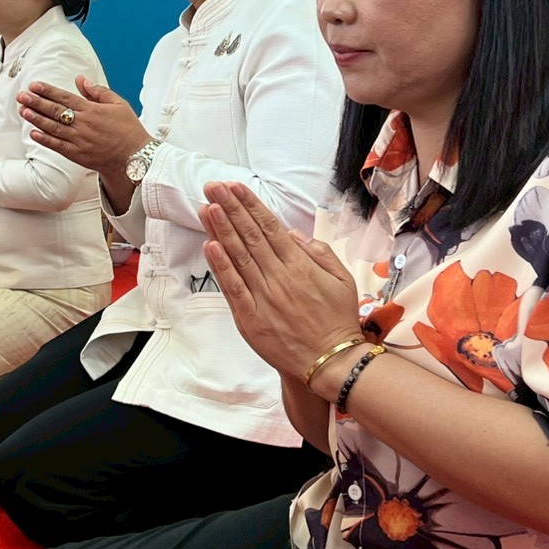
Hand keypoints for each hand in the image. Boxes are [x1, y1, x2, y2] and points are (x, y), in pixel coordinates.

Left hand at [18, 76, 149, 173]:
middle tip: (22, 95)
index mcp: (92, 110)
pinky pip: (57, 146)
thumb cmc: (128, 129)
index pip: (65, 97)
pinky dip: (45, 140)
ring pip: (53, 127)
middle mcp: (83, 124)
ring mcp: (79, 140)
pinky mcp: (77, 155)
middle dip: (36, 102)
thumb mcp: (118, 104)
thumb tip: (81, 79)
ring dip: (36, 119)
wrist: (134, 158)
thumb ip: (98, 91)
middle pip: (55, 111)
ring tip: (23, 110)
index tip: (34, 85)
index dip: (48, 90)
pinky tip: (33, 133)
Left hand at [200, 181, 359, 389]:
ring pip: (238, 256)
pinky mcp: (251, 318)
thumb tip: (293, 234)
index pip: (269, 227)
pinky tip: (210, 246)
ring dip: (221, 229)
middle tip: (213, 186)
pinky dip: (221, 266)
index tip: (235, 187)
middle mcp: (279, 276)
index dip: (250, 205)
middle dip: (230, 208)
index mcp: (300, 265)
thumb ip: (319, 253)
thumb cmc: (337, 320)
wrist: (331, 361)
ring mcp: (263, 297)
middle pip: (249, 235)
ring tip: (207, 206)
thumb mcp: (341, 280)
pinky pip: (233, 287)